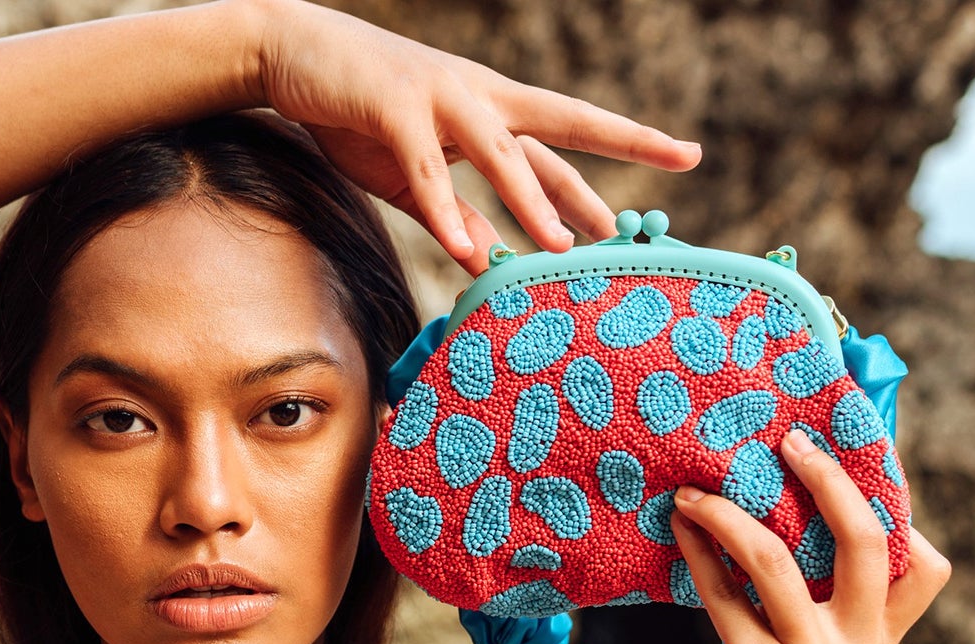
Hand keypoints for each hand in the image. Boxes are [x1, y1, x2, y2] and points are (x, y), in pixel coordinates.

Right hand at [237, 0, 701, 274]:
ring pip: (500, 151)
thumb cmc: (355, 114)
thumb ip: (453, 214)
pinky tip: (462, 250)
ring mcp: (440, 96)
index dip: (626, 145)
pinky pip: (426, 169)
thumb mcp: (412, 176)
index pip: (568, 132)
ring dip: (531, 202)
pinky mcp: (393, 108)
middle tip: (670, 175)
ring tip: (561, 249)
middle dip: (620, 145)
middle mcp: (479, 96)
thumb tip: (487, 258)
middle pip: (561, 124)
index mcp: (490, 109)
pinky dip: (444, 210)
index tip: (684, 156)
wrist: (291, 54)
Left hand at [669, 429, 951, 643]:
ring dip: (731, 514)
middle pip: (865, 540)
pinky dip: (698, 557)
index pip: (923, 568)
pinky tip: (679, 532)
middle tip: (790, 440)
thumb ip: (825, 630)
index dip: (901, 510)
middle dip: (829, 479)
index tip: (862, 461)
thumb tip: (783, 559)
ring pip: (776, 560)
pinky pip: (722, 597)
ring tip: (696, 490)